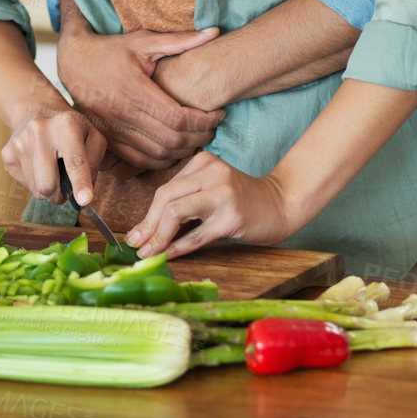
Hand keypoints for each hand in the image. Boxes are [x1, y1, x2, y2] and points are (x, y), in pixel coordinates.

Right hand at [1, 102, 106, 205]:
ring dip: (48, 188)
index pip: (74, 160)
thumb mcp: (92, 137)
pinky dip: (35, 181)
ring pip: (36, 189)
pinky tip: (38, 164)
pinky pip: (25, 185)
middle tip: (66, 187)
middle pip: (48, 185)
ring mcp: (19, 143)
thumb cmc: (71, 128)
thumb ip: (94, 163)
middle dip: (59, 195)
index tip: (84, 200)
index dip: (80, 182)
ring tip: (51, 168)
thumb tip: (83, 195)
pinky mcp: (7, 154)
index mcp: (67, 125)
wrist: (36, 110)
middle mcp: (39, 131)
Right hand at [57, 21, 225, 170]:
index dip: (204, 121)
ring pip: (158, 155)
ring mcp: (115, 131)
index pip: (178, 118)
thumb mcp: (143, 41)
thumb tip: (215, 32)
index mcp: (136, 91)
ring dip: (184, 152)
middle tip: (213, 128)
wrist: (74, 63)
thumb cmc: (112, 50)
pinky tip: (175, 149)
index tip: (218, 114)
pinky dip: (162, 160)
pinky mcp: (109, 141)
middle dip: (200, 138)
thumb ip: (181, 40)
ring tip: (198, 138)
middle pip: (172, 140)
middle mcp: (124, 115)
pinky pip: (141, 161)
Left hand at [124, 151, 300, 260]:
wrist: (280, 205)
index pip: (165, 189)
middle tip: (136, 246)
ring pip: (177, 213)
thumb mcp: (211, 191)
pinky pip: (197, 235)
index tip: (135, 235)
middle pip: (166, 198)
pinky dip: (179, 247)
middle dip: (148, 225)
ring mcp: (222, 194)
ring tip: (147, 253)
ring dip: (159, 237)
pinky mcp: (232, 217)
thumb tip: (148, 230)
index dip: (147, 215)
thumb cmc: (241, 201)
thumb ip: (185, 202)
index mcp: (203, 162)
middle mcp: (212, 173)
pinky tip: (168, 255)